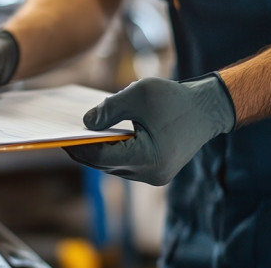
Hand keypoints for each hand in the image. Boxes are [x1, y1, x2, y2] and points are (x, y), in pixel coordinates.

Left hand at [64, 73, 235, 185]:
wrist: (209, 108)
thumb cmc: (176, 99)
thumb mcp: (139, 94)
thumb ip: (109, 109)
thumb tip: (85, 123)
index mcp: (148, 158)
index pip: (101, 157)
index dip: (78, 146)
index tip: (61, 136)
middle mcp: (151, 174)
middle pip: (105, 164)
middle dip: (85, 149)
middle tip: (63, 135)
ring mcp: (154, 175)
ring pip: (115, 165)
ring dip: (99, 150)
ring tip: (77, 135)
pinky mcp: (157, 170)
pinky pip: (127, 163)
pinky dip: (113, 149)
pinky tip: (100, 136)